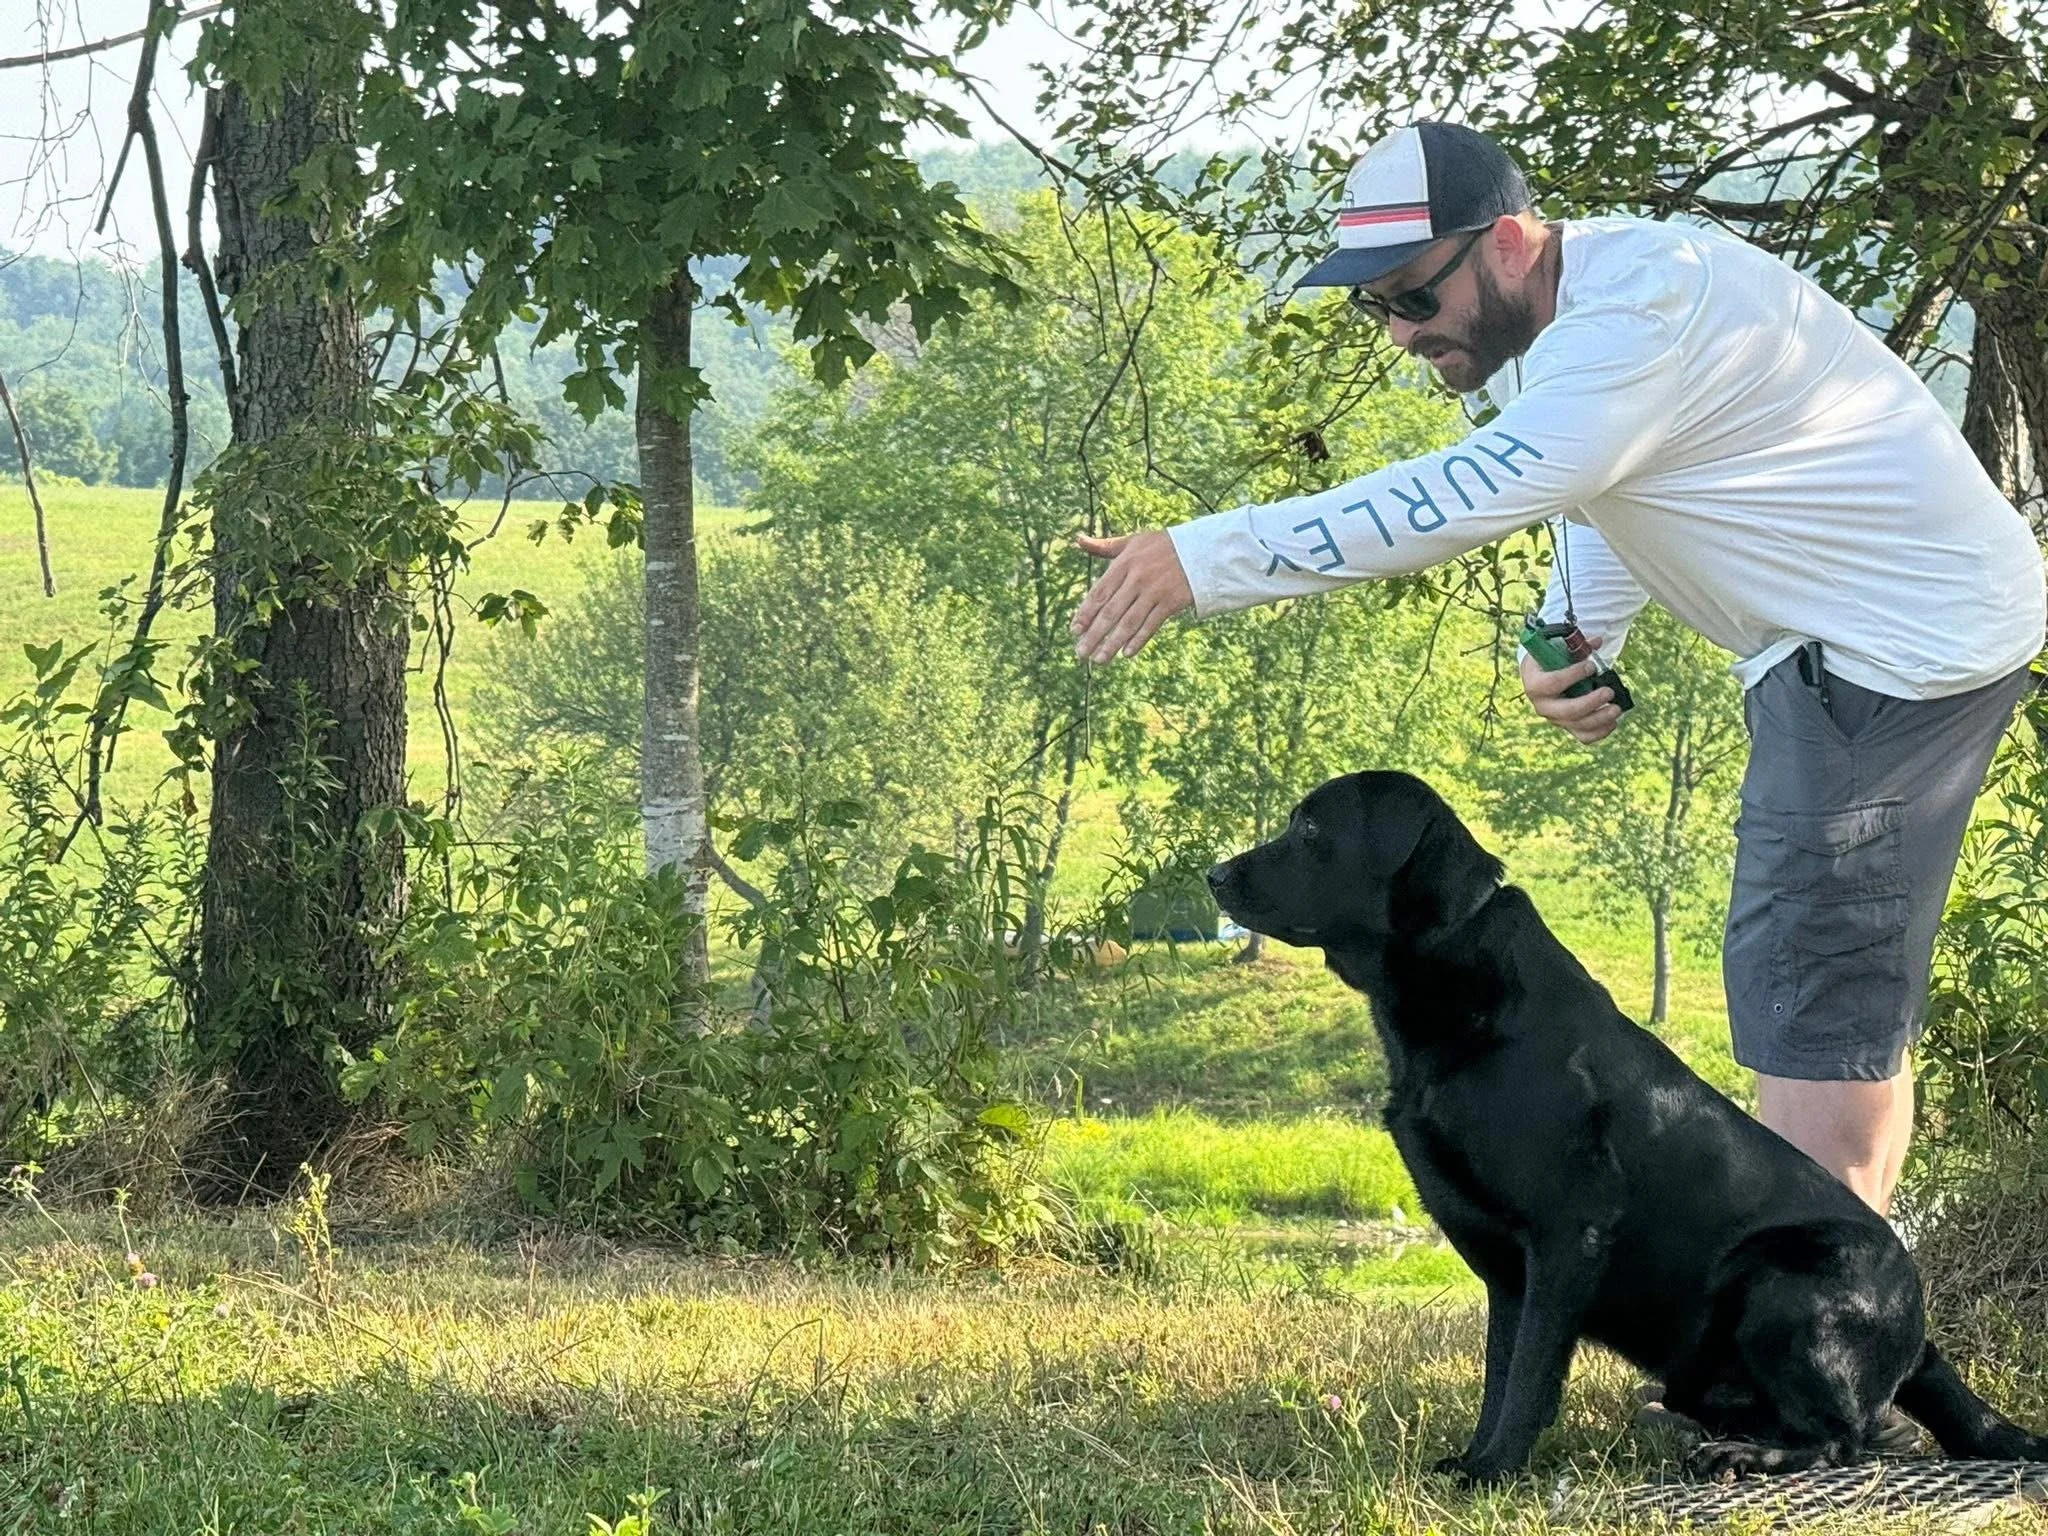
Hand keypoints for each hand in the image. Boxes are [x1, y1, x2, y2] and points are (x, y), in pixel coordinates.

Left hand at [1070, 530, 1193, 662]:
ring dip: (1112, 643)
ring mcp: (1155, 591)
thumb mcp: (1132, 542)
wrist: (1202, 549)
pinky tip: (1126, 653)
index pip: (1099, 592)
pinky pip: (1151, 625)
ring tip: (1099, 660)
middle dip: (1094, 634)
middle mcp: (1137, 578)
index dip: (1085, 613)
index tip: (1073, 631)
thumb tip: (1077, 541)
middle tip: (1081, 653)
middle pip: (1111, 611)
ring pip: (1129, 622)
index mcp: (1124, 563)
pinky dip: (1138, 640)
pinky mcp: (1171, 602)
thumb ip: (1105, 546)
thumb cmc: (1162, 546)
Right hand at [1520, 634, 1622, 743]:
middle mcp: (1543, 705)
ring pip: (1577, 725)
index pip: (1551, 683)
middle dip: (1591, 702)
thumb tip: (1598, 641)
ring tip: (1617, 709)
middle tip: (1609, 692)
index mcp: (1535, 683)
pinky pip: (1583, 737)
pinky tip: (1613, 722)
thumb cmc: (1550, 660)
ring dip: (1600, 718)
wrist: (1542, 677)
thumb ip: (1576, 646)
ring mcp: (1555, 718)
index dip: (1572, 676)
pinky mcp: (1567, 726)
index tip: (1592, 666)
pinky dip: (1600, 733)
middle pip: (1567, 710)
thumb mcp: (1558, 649)